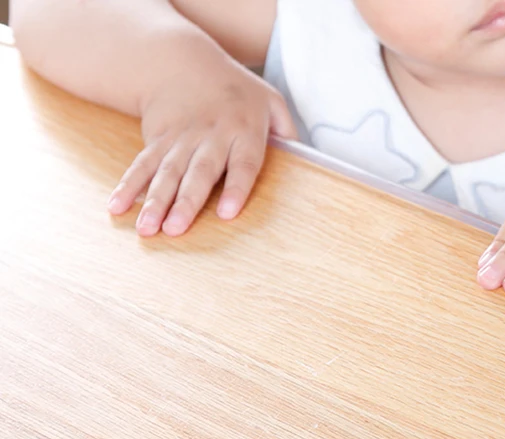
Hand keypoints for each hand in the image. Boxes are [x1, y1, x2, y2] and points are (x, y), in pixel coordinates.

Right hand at [107, 58, 295, 236]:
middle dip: (186, 202)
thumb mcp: (271, 101)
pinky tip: (117, 207)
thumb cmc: (237, 90)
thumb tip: (306, 162)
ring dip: (154, 202)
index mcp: (244, 130)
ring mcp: (180, 138)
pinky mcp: (156, 140)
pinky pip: (141, 164)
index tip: (228, 213)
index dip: (236, 188)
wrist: (182, 62)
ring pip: (167, 172)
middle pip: (199, 172)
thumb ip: (287, 131)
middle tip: (176, 230)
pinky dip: (128, 186)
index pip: (243, 163)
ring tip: (146, 229)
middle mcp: (211, 136)